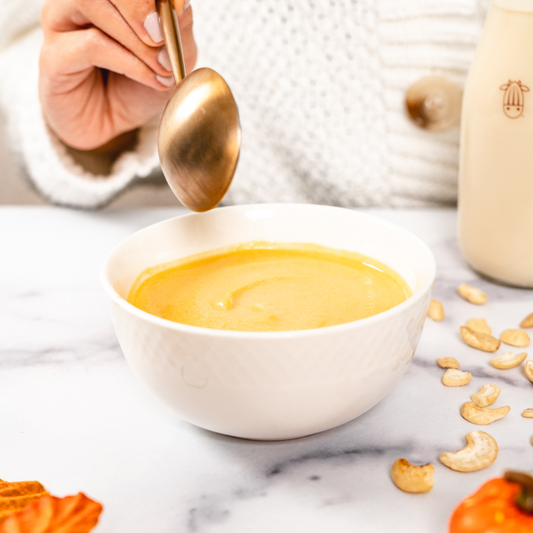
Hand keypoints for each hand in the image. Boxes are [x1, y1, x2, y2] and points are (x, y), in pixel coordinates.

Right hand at [39, 0, 196, 150]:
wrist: (113, 126)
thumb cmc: (137, 88)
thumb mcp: (171, 59)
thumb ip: (177, 29)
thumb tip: (180, 2)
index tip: (177, 9)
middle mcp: (79, 1)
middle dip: (140, 5)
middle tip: (163, 36)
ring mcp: (60, 23)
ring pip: (90, 3)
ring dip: (135, 37)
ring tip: (162, 65)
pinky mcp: (52, 56)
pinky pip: (91, 46)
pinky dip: (129, 62)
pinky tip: (152, 78)